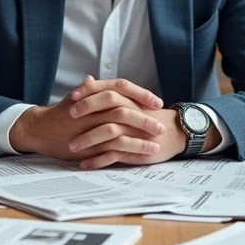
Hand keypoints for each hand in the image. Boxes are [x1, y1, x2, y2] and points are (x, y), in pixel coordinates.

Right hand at [10, 76, 167, 162]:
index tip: (157, 103)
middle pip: (124, 109)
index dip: (141, 94)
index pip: (121, 87)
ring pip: (121, 130)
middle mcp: (92, 107)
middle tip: (161, 126)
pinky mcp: (88, 145)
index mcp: (92, 93)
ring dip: (141, 138)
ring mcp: (89, 126)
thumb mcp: (74, 98)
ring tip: (157, 143)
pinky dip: (129, 151)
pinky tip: (142, 156)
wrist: (38, 129)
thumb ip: (88, 90)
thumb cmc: (59, 114)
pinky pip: (112, 148)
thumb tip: (92, 79)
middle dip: (145, 118)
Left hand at [72, 88, 222, 169]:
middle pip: (109, 104)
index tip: (72, 96)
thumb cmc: (148, 116)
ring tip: (71, 147)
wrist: (176, 133)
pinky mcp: (137, 149)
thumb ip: (107, 93)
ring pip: (110, 131)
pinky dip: (98, 160)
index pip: (109, 88)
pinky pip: (115, 154)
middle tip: (69, 116)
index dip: (90, 91)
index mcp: (131, 99)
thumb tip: (86, 81)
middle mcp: (133, 111)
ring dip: (88, 139)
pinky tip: (84, 163)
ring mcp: (135, 131)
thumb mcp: (130, 101)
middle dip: (87, 109)